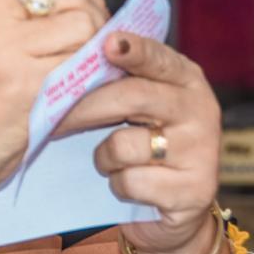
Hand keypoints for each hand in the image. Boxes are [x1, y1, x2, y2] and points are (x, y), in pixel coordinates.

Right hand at [0, 0, 109, 221]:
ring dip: (98, 49)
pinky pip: (83, 64)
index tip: (85, 15)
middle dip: (96, 17)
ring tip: (86, 72)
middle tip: (95, 49)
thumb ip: (13, 17)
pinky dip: (94, 77)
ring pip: (85, 24)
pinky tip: (83, 92)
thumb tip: (80, 4)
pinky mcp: (24, 83)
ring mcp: (4, 46)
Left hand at [59, 31, 221, 253]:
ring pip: (123, 144)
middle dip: (83, 108)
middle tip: (52, 118)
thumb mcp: (140, 107)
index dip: (133, 49)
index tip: (107, 43)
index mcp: (186, 80)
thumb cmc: (148, 145)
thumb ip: (120, 81)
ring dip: (104, 157)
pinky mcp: (194, 191)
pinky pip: (131, 182)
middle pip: (130, 97)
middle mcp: (200, 110)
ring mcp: (201, 151)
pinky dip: (119, 186)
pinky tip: (129, 186)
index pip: (157, 58)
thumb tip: (73, 59)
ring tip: (111, 162)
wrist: (177, 210)